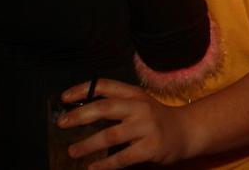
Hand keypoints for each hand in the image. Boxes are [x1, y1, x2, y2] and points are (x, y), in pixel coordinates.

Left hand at [59, 78, 197, 168]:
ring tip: (73, 151)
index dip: (83, 89)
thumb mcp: (139, 105)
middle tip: (62, 123)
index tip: (64, 98)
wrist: (187, 132)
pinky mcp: (151, 147)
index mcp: (135, 94)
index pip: (105, 86)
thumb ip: (116, 106)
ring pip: (110, 135)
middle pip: (105, 108)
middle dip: (80, 115)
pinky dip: (105, 164)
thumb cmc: (155, 120)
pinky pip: (122, 157)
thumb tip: (80, 114)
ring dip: (88, 144)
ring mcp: (146, 127)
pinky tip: (93, 167)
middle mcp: (140, 107)